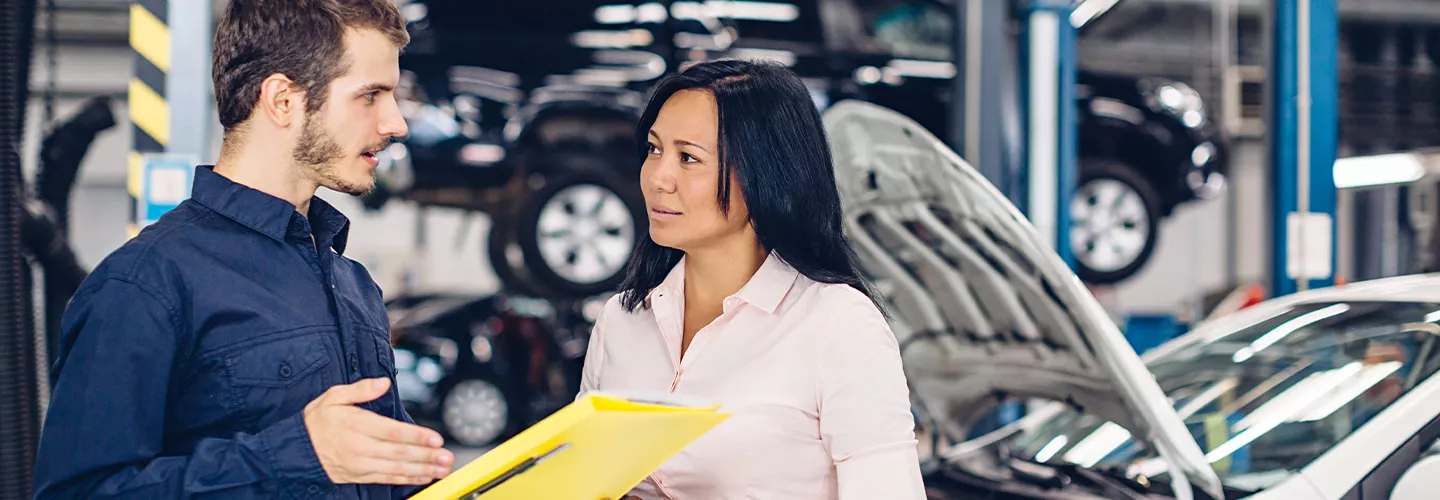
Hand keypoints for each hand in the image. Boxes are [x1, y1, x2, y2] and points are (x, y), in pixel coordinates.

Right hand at [304, 377, 454, 484]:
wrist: (296, 448)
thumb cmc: (317, 421)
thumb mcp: (334, 396)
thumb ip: (361, 389)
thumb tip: (383, 383)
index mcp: (356, 425)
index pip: (393, 432)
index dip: (417, 436)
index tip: (436, 438)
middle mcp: (360, 447)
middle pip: (399, 453)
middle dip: (426, 456)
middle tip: (447, 457)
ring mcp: (360, 464)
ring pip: (396, 469)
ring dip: (422, 469)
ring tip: (441, 469)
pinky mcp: (359, 475)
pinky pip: (386, 478)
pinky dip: (406, 479)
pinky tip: (422, 476)